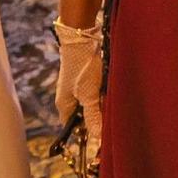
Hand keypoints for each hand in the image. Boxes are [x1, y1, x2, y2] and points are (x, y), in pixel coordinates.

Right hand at [54, 18, 104, 159]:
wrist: (83, 39)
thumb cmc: (82, 68)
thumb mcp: (89, 94)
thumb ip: (93, 115)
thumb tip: (96, 138)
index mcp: (64, 105)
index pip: (73, 128)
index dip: (86, 133)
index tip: (101, 137)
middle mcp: (69, 99)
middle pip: (85, 117)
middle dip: (98, 118)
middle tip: (111, 119)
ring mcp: (78, 89)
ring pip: (93, 105)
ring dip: (103, 105)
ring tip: (112, 103)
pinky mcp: (87, 79)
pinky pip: (97, 94)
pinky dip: (104, 95)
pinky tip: (112, 92)